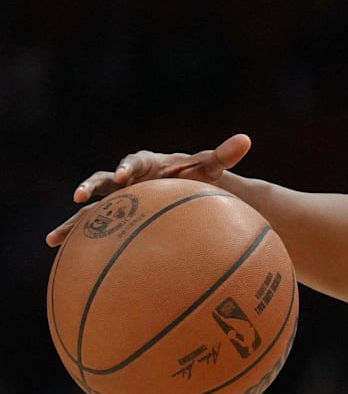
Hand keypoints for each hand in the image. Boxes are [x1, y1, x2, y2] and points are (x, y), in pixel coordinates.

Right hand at [45, 134, 252, 246]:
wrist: (188, 193)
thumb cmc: (198, 178)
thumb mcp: (211, 167)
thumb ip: (225, 154)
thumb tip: (246, 139)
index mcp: (147, 164)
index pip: (134, 162)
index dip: (127, 167)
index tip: (124, 176)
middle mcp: (126, 180)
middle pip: (103, 180)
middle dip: (92, 186)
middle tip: (80, 196)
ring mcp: (117, 201)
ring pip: (90, 209)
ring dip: (73, 221)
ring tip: (54, 238)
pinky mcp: (114, 219)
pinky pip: (93, 230)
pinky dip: (77, 239)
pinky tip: (59, 253)